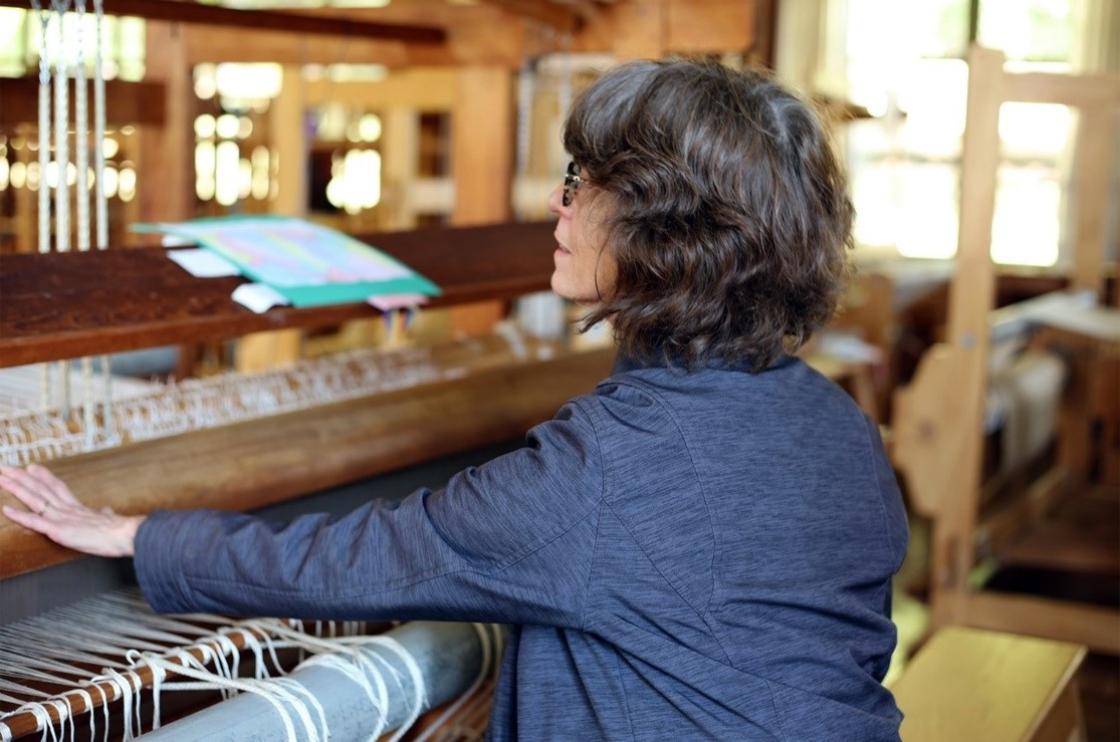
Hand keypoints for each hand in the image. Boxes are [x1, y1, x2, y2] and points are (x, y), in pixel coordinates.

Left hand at [0, 465, 143, 557]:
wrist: (125, 534)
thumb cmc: (119, 530)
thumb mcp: (109, 518)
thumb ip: (103, 513)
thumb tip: (106, 510)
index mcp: (77, 507)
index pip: (57, 487)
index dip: (43, 477)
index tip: (32, 467)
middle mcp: (66, 508)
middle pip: (40, 488)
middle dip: (21, 477)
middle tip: (5, 467)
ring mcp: (61, 518)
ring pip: (34, 499)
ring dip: (15, 488)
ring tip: (1, 479)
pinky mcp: (58, 530)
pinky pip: (35, 521)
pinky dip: (20, 515)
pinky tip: (6, 509)